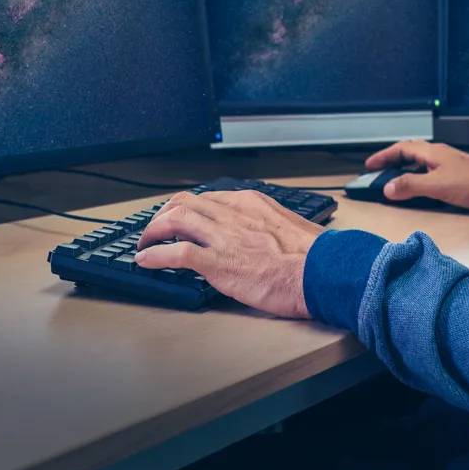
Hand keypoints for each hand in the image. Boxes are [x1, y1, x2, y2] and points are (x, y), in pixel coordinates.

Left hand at [134, 189, 322, 317]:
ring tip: (144, 244)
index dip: (187, 208)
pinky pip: (177, 254)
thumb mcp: (288, 227)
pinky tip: (145, 262)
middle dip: (163, 214)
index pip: (208, 197)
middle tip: (154, 229)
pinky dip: (155, 256)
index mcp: (250, 203)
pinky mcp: (219, 263)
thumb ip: (265, 225)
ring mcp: (225, 237)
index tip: (179, 218)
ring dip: (152, 231)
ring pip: (175, 220)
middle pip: (184, 202)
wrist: (324, 272)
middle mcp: (233, 214)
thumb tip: (258, 236)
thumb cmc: (315, 257)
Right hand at [365, 139, 468, 209]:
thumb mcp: (436, 186)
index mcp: (431, 152)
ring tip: (393, 181)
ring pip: (418, 162)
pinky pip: (427, 170)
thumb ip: (411, 186)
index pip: (400, 149)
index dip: (383, 156)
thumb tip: (387, 188)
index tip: (369, 166)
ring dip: (403, 169)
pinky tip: (416, 187)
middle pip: (408, 153)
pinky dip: (415, 176)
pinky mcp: (453, 172)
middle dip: (391, 162)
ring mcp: (446, 162)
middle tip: (378, 173)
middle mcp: (437, 154)